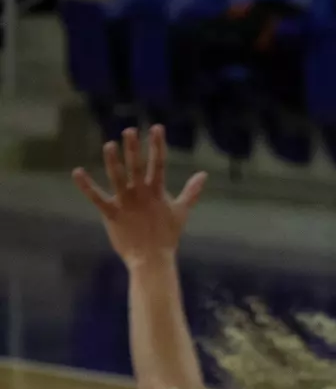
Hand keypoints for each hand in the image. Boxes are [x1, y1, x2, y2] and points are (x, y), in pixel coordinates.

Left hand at [72, 124, 206, 267]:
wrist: (153, 260)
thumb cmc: (167, 236)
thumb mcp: (181, 212)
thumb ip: (191, 192)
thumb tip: (204, 175)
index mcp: (157, 192)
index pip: (158, 164)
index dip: (158, 145)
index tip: (156, 128)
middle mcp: (141, 194)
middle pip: (137, 167)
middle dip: (133, 148)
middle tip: (128, 131)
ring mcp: (126, 203)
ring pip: (118, 178)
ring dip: (113, 162)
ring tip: (108, 145)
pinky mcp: (112, 214)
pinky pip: (97, 198)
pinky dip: (86, 186)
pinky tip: (78, 172)